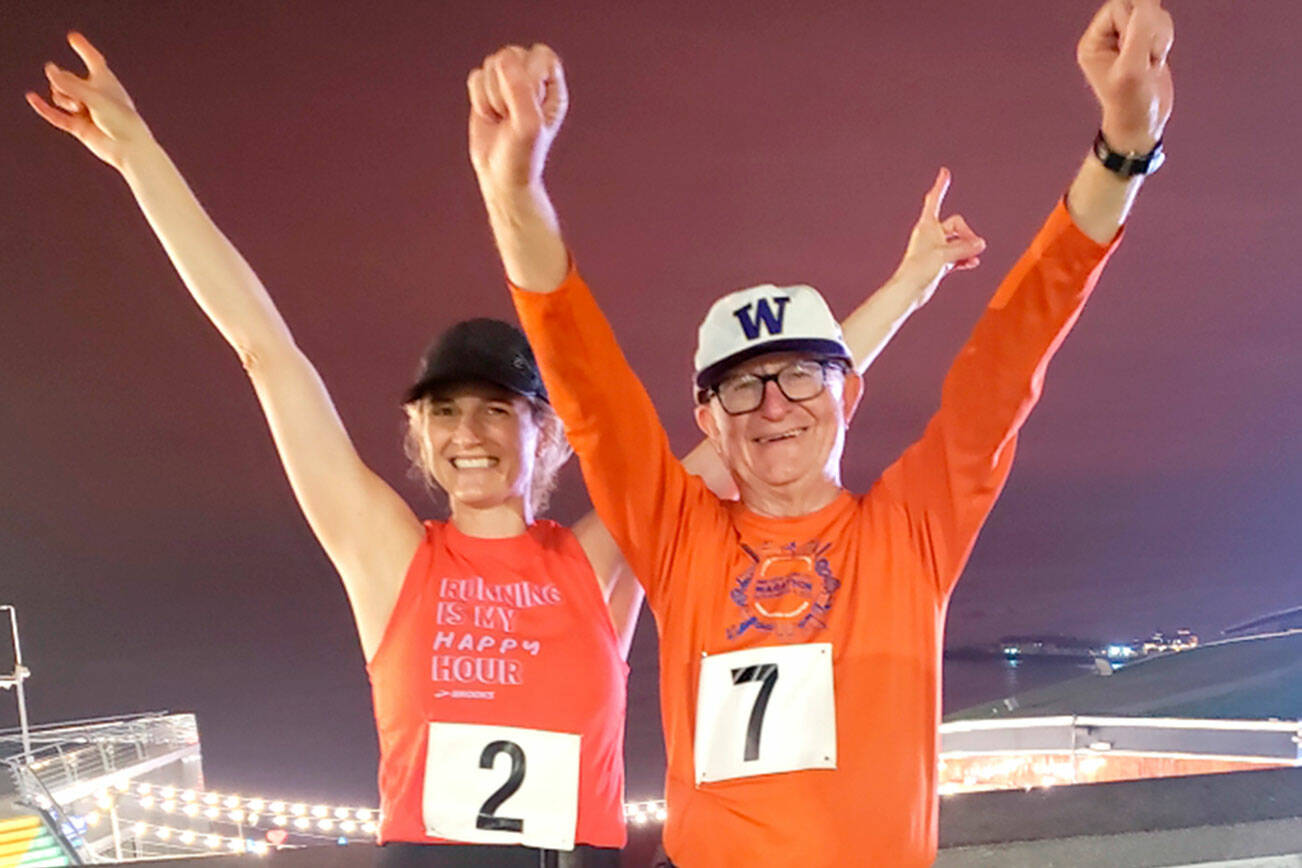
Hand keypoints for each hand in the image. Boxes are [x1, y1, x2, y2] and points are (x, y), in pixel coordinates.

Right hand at [26, 32, 153, 171]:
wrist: (128, 149)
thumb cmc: (121, 120)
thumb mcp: (94, 96)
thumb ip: (70, 83)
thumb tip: (49, 69)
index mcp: (106, 81)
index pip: (93, 59)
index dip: (83, 48)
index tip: (73, 37)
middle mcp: (95, 94)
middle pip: (68, 79)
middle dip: (68, 85)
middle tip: (81, 98)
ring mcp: (85, 110)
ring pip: (61, 96)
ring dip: (64, 99)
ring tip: (79, 109)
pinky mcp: (79, 126)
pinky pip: (56, 115)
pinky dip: (44, 107)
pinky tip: (32, 97)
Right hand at [467, 44, 567, 195]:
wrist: (501, 177)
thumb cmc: (522, 156)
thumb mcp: (527, 125)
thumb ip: (520, 90)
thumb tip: (503, 59)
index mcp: (552, 87)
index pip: (541, 55)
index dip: (529, 74)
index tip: (527, 101)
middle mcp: (532, 81)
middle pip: (512, 55)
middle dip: (505, 86)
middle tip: (511, 115)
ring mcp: (508, 83)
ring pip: (491, 65)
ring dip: (491, 95)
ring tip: (502, 118)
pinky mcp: (487, 90)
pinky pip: (475, 77)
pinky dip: (478, 99)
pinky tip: (490, 117)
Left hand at [892, 168, 985, 301]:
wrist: (909, 291)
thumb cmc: (918, 270)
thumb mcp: (944, 255)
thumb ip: (964, 247)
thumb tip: (980, 244)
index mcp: (927, 226)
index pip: (934, 199)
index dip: (940, 186)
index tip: (944, 172)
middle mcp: (931, 234)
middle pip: (956, 225)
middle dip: (967, 235)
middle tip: (972, 248)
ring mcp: (936, 248)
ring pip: (958, 241)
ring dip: (967, 248)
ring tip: (973, 257)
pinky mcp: (939, 262)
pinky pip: (957, 254)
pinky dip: (965, 257)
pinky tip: (972, 263)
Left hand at [1077, 0, 1173, 152]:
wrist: (1142, 124)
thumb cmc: (1130, 104)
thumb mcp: (1133, 69)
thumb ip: (1139, 33)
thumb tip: (1146, 3)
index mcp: (1094, 42)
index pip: (1118, 6)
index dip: (1135, 20)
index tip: (1139, 46)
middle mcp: (1107, 37)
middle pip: (1137, 5)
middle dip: (1150, 27)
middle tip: (1148, 54)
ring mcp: (1127, 38)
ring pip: (1152, 12)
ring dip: (1159, 35)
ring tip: (1151, 61)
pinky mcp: (1145, 41)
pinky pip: (1161, 23)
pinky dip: (1165, 38)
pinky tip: (1156, 60)